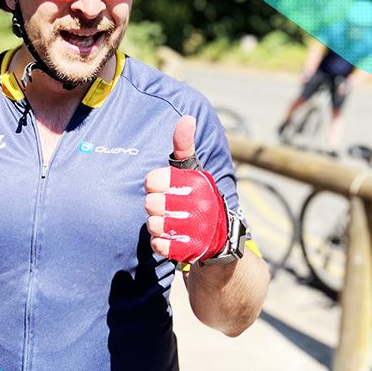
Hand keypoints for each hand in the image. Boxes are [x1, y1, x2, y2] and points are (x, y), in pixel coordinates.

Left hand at [144, 115, 227, 263]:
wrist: (221, 239)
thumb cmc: (200, 197)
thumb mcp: (194, 170)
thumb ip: (184, 146)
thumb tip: (186, 118)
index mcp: (197, 183)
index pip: (153, 181)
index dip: (153, 184)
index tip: (160, 186)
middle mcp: (200, 206)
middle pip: (150, 204)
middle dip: (154, 206)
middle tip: (164, 206)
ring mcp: (197, 231)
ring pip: (153, 225)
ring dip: (156, 224)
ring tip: (167, 222)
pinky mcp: (191, 252)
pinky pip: (160, 246)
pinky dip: (160, 243)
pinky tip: (169, 238)